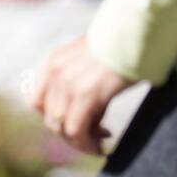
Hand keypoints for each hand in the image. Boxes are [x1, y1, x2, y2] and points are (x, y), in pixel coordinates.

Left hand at [31, 36, 135, 154]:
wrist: (139, 31)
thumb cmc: (123, 47)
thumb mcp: (91, 62)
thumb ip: (80, 83)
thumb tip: (88, 117)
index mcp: (53, 63)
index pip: (37, 102)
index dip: (55, 119)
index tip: (77, 124)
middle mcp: (55, 73)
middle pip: (49, 117)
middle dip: (70, 133)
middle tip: (96, 136)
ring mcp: (68, 83)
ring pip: (61, 127)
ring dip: (80, 141)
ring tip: (100, 142)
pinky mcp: (87, 94)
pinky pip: (76, 130)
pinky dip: (87, 144)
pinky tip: (103, 144)